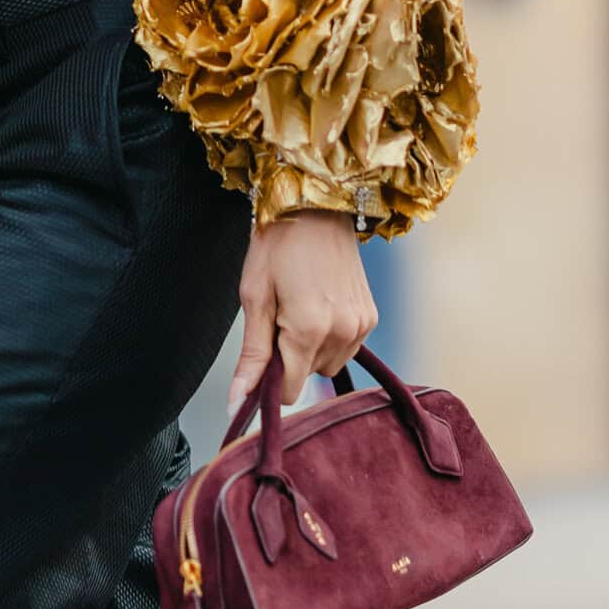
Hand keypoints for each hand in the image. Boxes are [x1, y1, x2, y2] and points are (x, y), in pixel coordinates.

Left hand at [224, 210, 378, 421]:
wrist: (316, 207)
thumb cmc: (278, 244)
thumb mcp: (254, 297)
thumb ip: (252, 355)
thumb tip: (237, 401)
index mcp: (309, 329)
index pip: (288, 391)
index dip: (268, 380)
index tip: (260, 353)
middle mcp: (342, 332)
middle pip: (307, 377)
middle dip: (288, 358)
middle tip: (278, 315)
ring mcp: (361, 325)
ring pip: (327, 365)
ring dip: (309, 349)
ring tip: (298, 307)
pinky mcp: (371, 317)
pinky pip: (346, 348)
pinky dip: (329, 337)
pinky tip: (318, 306)